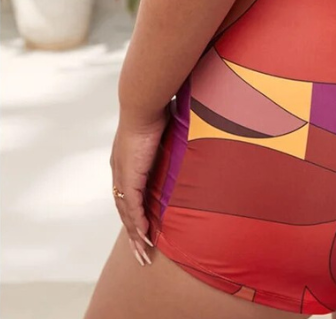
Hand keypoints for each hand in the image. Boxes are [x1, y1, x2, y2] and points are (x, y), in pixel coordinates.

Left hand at [110, 106, 168, 264]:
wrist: (143, 104)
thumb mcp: (166, 129)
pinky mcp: (130, 178)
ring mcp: (123, 176)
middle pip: (125, 210)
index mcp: (126, 161)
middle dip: (133, 233)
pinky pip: (133, 208)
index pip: (129, 193)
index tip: (143, 227)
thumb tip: (191, 130)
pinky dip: (138, 225)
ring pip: (127, 214)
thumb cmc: (156, 109)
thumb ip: (173, 137)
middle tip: (141, 252)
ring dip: (136, 236)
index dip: (135, 212)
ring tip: (144, 254)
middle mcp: (120, 172)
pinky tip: (145, 238)